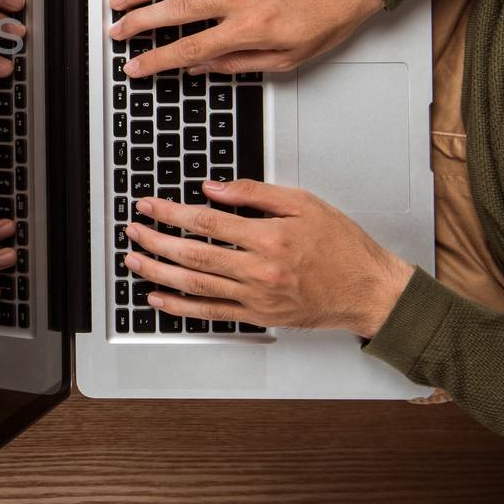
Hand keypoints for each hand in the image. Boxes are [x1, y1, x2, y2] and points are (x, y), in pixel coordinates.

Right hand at [109, 0, 380, 77]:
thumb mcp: (292, 57)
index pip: (189, 48)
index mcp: (251, 29)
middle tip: (116, 32)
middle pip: (173, 12)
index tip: (136, 66)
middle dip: (137, 24)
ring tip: (118, 0)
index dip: (156, 60)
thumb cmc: (331, 12)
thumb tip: (205, 67)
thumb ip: (243, 63)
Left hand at [122, 180, 413, 337]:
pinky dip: (180, 307)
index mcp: (270, 237)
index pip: (206, 221)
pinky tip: (159, 298)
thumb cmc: (343, 247)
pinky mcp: (259, 316)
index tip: (148, 205)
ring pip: (195, 285)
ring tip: (134, 261)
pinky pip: (211, 312)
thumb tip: (212, 188)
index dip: (171, 213)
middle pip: (193, 254)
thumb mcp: (304, 203)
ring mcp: (257, 297)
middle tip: (133, 230)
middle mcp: (260, 270)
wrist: (370, 291)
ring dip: (158, 273)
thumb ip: (254, 193)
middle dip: (156, 241)